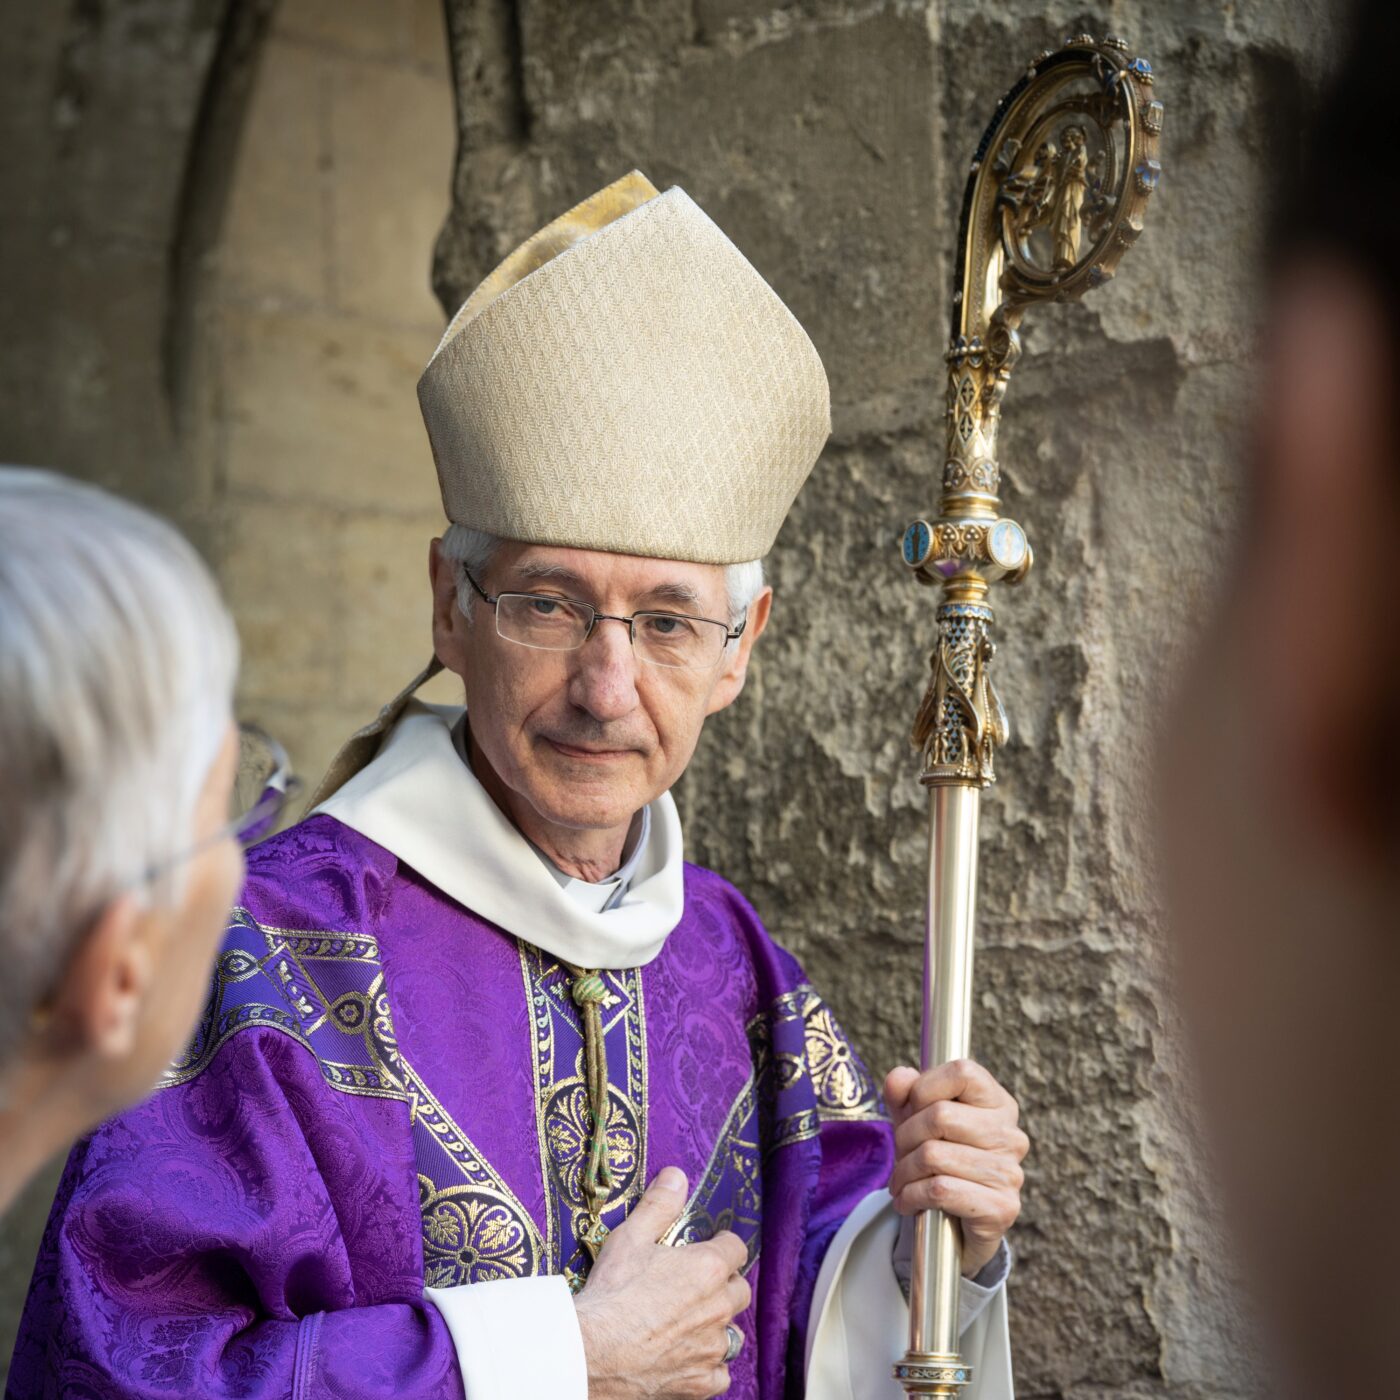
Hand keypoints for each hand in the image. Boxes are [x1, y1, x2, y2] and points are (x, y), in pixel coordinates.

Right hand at [574, 1166, 750, 1398]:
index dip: (722, 1245)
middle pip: (739, 1290)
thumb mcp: (631, 1237)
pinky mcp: (700, 1382)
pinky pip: (719, 1372)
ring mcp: (711, 1348)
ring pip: (731, 1332)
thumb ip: (659, 1204)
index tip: (709, 1246)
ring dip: (716, 1326)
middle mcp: (718, 1307)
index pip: (736, 1248)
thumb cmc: (612, 1293)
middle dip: (724, 1284)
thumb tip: (677, 1176)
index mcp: (708, 1267)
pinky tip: (688, 1357)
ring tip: (690, 1322)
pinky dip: (708, 1366)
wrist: (591, 1353)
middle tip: (696, 1284)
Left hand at [884, 1059, 1027, 1278]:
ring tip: (900, 1181)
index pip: (962, 1072)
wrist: (959, 1225)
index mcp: (997, 1103)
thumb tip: (899, 1078)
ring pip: (933, 1155)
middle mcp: (1010, 1134)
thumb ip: (905, 1094)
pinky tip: (907, 1201)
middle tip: (899, 1154)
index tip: (911, 1109)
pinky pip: (940, 1191)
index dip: (925, 1087)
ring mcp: (1010, 1172)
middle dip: (905, 1136)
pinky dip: (911, 1196)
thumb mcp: (916, 1120)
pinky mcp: (1002, 1208)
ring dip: (904, 1171)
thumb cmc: (940, 1159)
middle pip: (939, 1116)